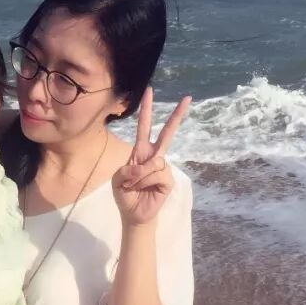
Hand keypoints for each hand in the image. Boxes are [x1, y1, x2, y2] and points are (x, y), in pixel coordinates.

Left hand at [112, 88, 189, 226]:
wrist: (133, 213)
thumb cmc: (125, 194)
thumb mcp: (117, 179)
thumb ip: (128, 169)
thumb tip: (146, 166)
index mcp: (140, 151)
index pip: (144, 127)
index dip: (147, 110)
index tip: (149, 91)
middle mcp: (154, 156)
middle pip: (167, 133)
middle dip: (176, 116)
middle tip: (187, 98)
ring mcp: (163, 167)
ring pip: (154, 163)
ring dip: (140, 175)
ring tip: (134, 186)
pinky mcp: (168, 180)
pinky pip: (157, 174)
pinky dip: (146, 181)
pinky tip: (144, 189)